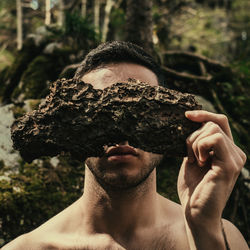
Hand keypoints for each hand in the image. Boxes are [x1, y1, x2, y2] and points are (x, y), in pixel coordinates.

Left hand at [177, 110, 245, 227]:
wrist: (195, 212)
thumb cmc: (193, 187)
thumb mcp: (192, 158)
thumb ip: (196, 142)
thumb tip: (191, 121)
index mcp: (227, 150)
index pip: (219, 121)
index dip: (203, 114)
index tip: (187, 115)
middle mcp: (235, 153)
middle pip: (213, 123)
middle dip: (193, 136)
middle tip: (190, 156)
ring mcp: (235, 159)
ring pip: (212, 129)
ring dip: (195, 143)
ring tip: (194, 160)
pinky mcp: (229, 166)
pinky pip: (213, 140)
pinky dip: (200, 147)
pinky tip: (198, 162)